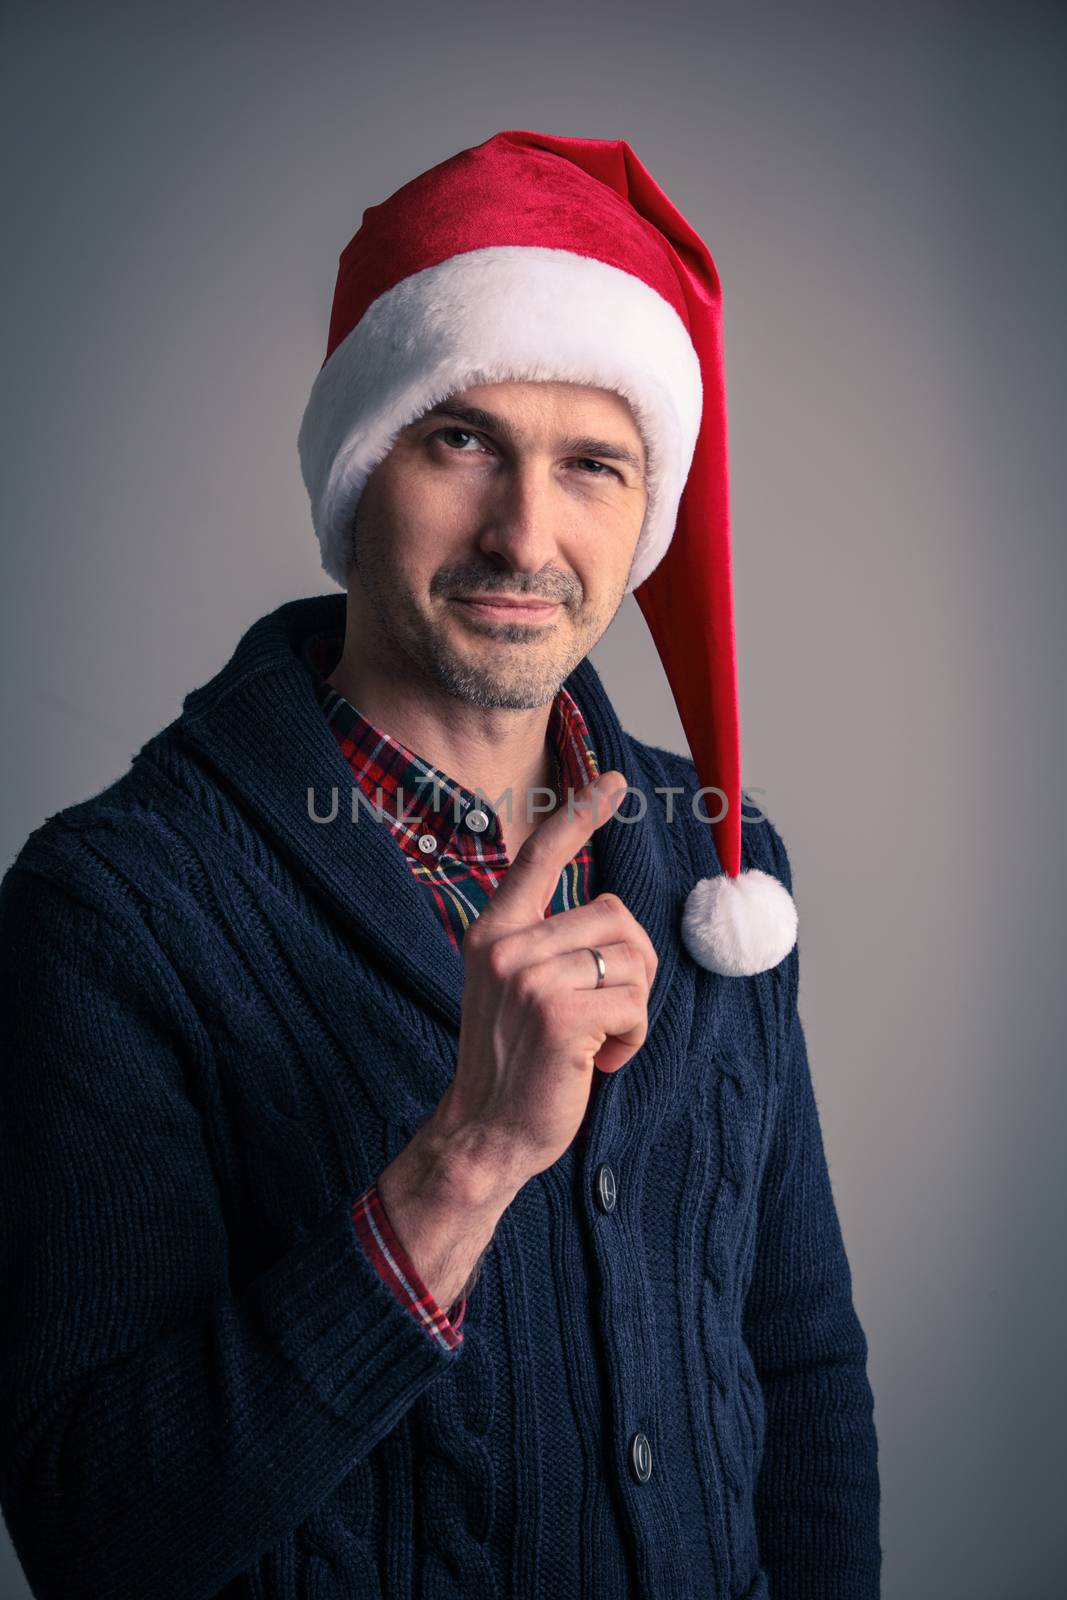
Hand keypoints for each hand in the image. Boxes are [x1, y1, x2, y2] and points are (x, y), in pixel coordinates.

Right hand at [429, 770, 657, 1190]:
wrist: (485, 1133)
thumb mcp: (516, 987)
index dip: (579, 814)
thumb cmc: (515, 1063)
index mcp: (493, 931)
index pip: (539, 855)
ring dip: (631, 1008)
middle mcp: (506, 944)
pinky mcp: (559, 1014)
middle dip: (632, 967)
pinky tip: (598, 1062)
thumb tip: (613, 917)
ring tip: (594, 1042)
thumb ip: (548, 944)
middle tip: (605, 1013)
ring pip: (632, 961)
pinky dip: (632, 1039)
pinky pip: (634, 1003)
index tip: (611, 780)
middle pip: (615, 915)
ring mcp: (530, 977)